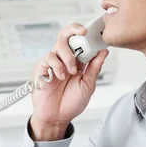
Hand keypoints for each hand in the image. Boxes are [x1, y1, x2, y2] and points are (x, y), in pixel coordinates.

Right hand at [29, 23, 108, 140]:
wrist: (57, 117)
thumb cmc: (71, 103)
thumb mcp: (88, 85)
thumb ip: (94, 67)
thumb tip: (103, 52)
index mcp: (77, 62)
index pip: (80, 42)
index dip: (87, 35)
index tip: (95, 34)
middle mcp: (64, 59)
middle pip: (66, 36)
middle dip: (74, 29)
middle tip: (83, 32)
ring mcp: (53, 63)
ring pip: (59, 45)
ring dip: (68, 57)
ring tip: (72, 72)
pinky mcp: (42, 68)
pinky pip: (49, 58)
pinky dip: (57, 66)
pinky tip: (60, 76)